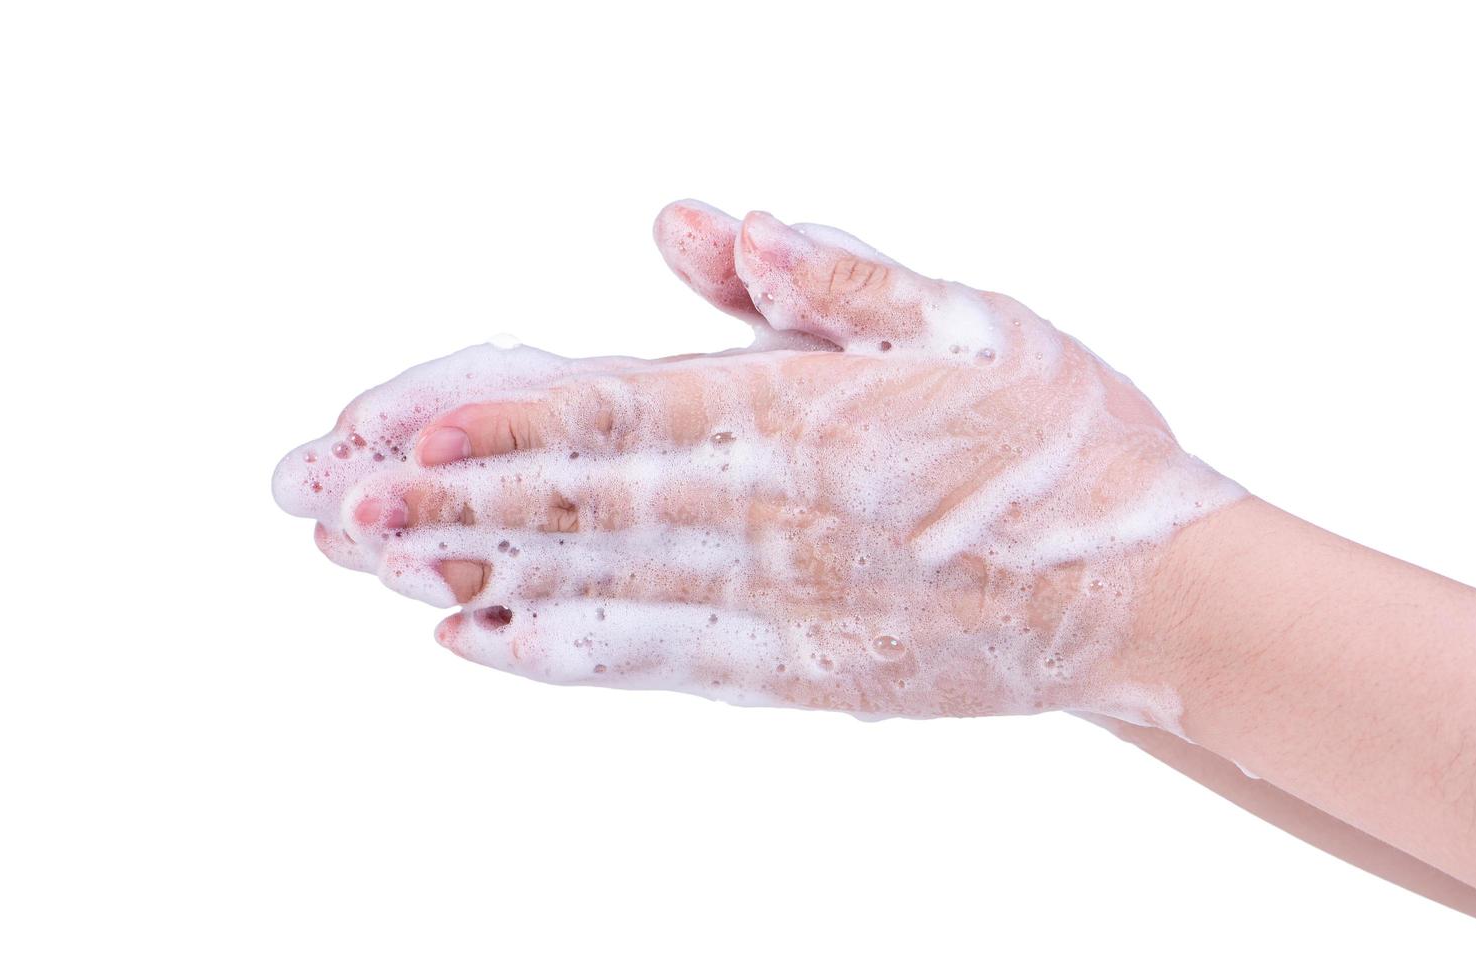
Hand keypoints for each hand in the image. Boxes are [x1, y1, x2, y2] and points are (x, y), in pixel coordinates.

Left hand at [274, 202, 1242, 720]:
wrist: (1154, 596)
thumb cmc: (1063, 438)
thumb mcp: (964, 318)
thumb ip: (821, 276)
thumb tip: (695, 221)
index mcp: (802, 418)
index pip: (612, 411)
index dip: (492, 418)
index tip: (386, 422)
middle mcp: (767, 520)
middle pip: (572, 507)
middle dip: (437, 501)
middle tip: (320, 500)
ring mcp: (774, 609)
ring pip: (590, 591)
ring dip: (467, 574)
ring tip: (363, 565)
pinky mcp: (790, 673)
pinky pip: (650, 665)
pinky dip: (557, 658)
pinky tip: (477, 644)